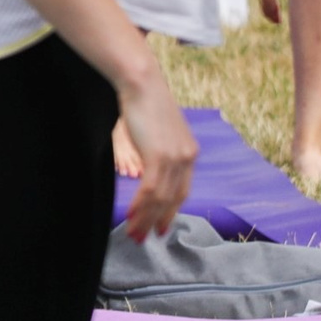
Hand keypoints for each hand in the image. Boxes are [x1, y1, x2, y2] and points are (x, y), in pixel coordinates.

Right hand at [117, 77, 198, 240]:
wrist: (141, 82)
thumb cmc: (143, 100)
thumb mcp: (156, 130)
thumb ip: (157, 148)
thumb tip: (148, 163)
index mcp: (189, 152)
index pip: (182, 190)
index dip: (170, 211)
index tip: (160, 226)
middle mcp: (187, 157)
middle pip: (173, 199)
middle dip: (157, 221)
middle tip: (144, 238)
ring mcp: (176, 158)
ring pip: (161, 199)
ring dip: (145, 219)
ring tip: (133, 234)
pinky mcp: (161, 156)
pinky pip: (151, 190)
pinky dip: (140, 206)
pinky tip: (130, 216)